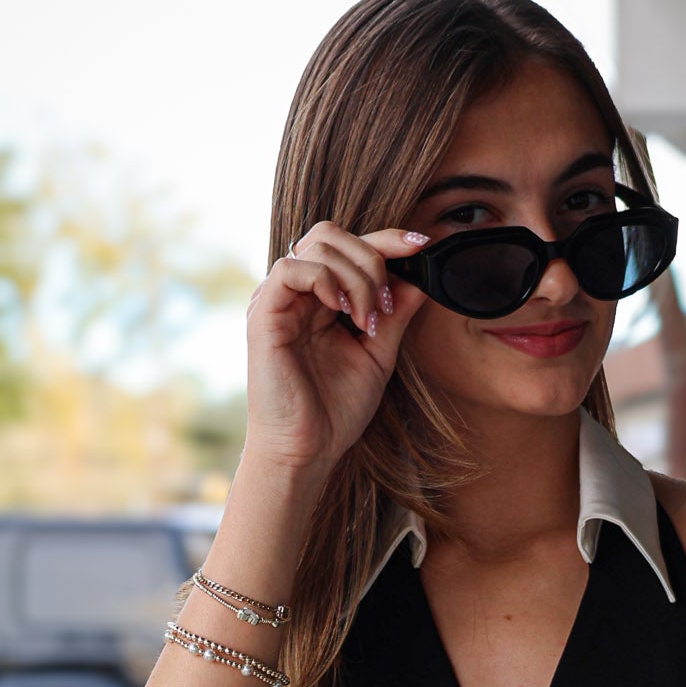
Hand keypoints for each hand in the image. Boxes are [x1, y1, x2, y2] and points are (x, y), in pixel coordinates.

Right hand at [243, 221, 430, 481]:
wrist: (306, 451)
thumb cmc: (335, 410)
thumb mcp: (377, 355)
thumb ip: (395, 315)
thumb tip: (419, 276)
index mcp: (320, 300)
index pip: (350, 248)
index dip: (387, 239)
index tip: (421, 246)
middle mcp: (297, 294)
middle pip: (332, 235)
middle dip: (371, 258)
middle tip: (385, 306)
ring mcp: (279, 301)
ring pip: (317, 246)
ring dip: (355, 276)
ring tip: (366, 320)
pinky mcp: (264, 313)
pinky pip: (291, 269)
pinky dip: (325, 280)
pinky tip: (341, 310)